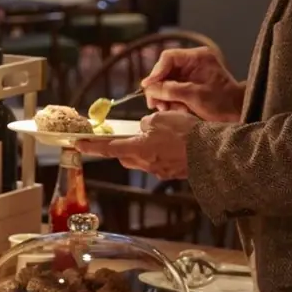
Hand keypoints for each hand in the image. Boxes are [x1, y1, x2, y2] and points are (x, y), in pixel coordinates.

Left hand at [75, 112, 195, 179]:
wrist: (212, 150)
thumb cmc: (185, 132)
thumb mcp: (159, 119)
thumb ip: (145, 124)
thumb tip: (144, 129)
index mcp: (139, 149)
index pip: (108, 148)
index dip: (92, 147)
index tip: (78, 145)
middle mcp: (146, 164)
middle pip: (125, 156)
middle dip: (121, 147)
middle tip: (122, 137)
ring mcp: (160, 171)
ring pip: (142, 159)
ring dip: (143, 149)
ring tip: (155, 136)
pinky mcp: (173, 173)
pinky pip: (159, 162)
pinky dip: (159, 153)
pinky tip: (170, 145)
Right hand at [141, 47, 243, 122]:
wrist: (238, 114)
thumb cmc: (223, 103)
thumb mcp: (195, 95)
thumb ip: (170, 90)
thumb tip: (148, 87)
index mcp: (198, 57)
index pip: (168, 58)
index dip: (156, 72)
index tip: (148, 86)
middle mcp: (192, 63)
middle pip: (164, 71)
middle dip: (158, 88)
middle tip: (155, 104)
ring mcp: (190, 74)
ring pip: (165, 82)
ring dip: (163, 97)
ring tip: (166, 109)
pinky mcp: (188, 85)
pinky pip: (171, 90)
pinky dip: (169, 100)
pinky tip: (173, 109)